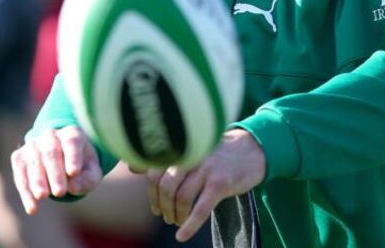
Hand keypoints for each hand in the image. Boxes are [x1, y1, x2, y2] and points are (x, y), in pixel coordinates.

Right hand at [10, 126, 102, 214]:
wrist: (64, 162)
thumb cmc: (82, 167)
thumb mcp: (92, 173)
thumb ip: (87, 179)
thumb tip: (73, 187)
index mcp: (72, 134)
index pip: (72, 142)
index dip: (72, 157)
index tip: (74, 172)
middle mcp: (51, 135)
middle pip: (51, 153)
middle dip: (55, 173)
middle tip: (60, 193)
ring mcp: (33, 145)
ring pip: (34, 162)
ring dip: (37, 181)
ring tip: (42, 197)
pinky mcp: (19, 158)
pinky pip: (20, 175)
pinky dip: (26, 192)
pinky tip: (32, 208)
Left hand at [147, 129, 265, 241]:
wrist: (253, 149)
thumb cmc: (219, 153)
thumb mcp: (193, 150)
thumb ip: (166, 158)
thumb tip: (132, 167)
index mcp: (183, 149)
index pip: (155, 172)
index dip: (151, 194)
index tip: (155, 207)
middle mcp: (192, 156)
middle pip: (166, 186)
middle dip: (162, 206)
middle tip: (166, 217)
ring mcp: (207, 169)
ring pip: (182, 198)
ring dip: (176, 215)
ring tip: (178, 221)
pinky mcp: (221, 183)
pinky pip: (200, 208)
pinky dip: (189, 225)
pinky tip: (182, 235)